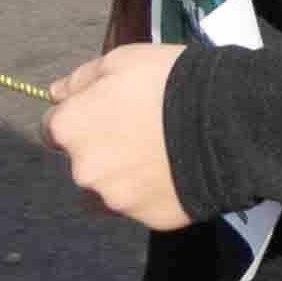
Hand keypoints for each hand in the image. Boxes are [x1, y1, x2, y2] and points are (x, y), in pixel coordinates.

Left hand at [45, 41, 191, 227]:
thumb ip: (81, 79)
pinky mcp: (148, 219)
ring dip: (129, 173)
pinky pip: (145, 204)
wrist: (227, 122)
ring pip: (114, 187)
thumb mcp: (122, 61)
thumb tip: (54, 94)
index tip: (108, 110)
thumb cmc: (168, 82)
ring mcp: (116, 200)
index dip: (82, 116)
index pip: (53, 129)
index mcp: (70, 129)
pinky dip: (156, 191)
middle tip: (143, 129)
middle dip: (106, 148)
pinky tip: (179, 171)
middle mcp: (84, 171)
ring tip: (166, 152)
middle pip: (85, 161)